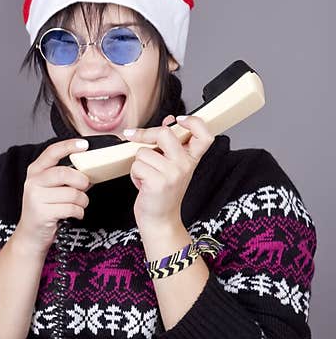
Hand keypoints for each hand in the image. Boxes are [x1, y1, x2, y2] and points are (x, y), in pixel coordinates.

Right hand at [12, 139, 90, 253]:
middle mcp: (33, 182)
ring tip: (78, 205)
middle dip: (81, 181)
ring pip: (72, 193)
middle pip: (65, 173)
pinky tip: (74, 214)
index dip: (69, 146)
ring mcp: (36, 197)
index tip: (85, 144)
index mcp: (35, 171)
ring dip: (82, 201)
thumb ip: (66, 176)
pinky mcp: (42, 213)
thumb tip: (90, 169)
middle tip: (84, 187)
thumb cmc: (45, 208)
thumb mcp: (51, 188)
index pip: (52, 152)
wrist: (31, 234)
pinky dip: (79, 212)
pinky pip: (71, 208)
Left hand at [126, 114, 213, 234]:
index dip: (193, 122)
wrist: (160, 219)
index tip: (177, 120)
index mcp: (191, 158)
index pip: (204, 134)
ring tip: (147, 176)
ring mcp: (173, 173)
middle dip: (145, 135)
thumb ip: (170, 144)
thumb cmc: (163, 192)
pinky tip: (144, 185)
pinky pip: (137, 166)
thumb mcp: (172, 166)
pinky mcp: (158, 182)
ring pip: (143, 152)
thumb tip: (169, 120)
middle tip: (135, 137)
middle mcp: (185, 165)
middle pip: (164, 133)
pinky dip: (135, 175)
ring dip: (139, 164)